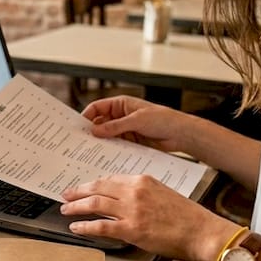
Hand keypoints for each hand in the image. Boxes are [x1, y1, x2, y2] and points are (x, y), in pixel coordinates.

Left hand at [60, 175, 238, 260]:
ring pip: (95, 204)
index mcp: (143, 180)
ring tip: (66, 209)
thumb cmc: (189, 218)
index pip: (110, 179)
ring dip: (76, 206)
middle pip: (98, 188)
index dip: (94, 184)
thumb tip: (125, 201)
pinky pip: (100, 225)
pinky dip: (85, 226)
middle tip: (67, 194)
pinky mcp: (131, 229)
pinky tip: (76, 227)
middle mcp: (135, 192)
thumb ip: (143, 194)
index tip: (85, 187)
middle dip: (78, 191)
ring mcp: (132, 210)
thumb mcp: (164, 194)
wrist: (203, 232)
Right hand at [82, 95, 197, 154]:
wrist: (181, 134)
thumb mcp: (136, 120)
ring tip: (93, 151)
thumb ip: (115, 126)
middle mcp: (121, 116)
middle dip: (93, 131)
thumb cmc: (163, 119)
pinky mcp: (131, 141)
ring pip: (108, 135)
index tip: (79, 127)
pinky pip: (117, 145)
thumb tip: (96, 130)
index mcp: (121, 104)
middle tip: (83, 141)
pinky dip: (112, 149)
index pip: (97, 108)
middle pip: (100, 123)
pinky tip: (106, 155)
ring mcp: (126, 129)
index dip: (87, 116)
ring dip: (102, 142)